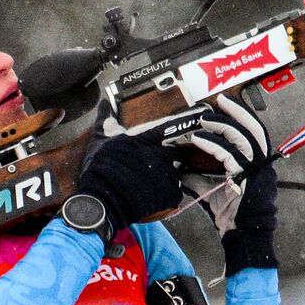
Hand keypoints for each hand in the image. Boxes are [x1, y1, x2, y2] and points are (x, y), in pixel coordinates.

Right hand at [78, 105, 202, 230]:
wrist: (102, 200)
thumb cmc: (100, 167)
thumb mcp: (100, 139)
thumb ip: (106, 119)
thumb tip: (105, 103)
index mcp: (148, 138)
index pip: (176, 125)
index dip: (191, 119)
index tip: (204, 113)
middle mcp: (162, 153)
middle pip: (178, 151)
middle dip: (171, 155)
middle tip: (155, 164)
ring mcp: (168, 174)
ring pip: (177, 170)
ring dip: (168, 175)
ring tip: (149, 181)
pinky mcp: (170, 193)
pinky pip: (175, 190)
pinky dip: (166, 193)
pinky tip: (151, 194)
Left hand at [181, 94, 278, 272]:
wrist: (244, 236)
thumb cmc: (233, 217)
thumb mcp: (215, 194)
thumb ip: (202, 180)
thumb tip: (181, 171)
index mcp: (258, 165)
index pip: (253, 133)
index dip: (241, 117)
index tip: (225, 105)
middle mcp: (262, 164)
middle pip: (253, 128)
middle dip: (237, 112)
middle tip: (219, 101)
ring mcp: (257, 170)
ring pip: (243, 137)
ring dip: (223, 125)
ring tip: (205, 119)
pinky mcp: (247, 177)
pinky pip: (230, 154)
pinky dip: (213, 144)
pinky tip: (199, 139)